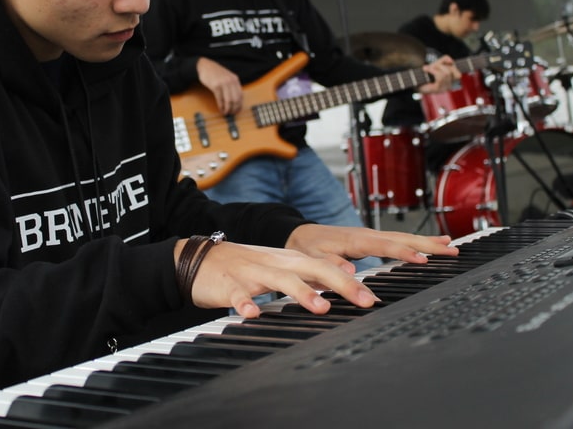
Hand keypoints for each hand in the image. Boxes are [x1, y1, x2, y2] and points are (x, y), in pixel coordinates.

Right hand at [178, 240, 376, 318]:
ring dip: (302, 292)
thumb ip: (308, 277)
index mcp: (290, 261)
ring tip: (320, 307)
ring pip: (280, 280)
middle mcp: (277, 264)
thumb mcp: (280, 269)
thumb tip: (341, 284)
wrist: (199, 260)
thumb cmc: (244, 268)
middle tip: (364, 300)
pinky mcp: (229, 285)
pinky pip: (238, 295)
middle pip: (314, 270)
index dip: (352, 282)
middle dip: (341, 284)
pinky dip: (245, 303)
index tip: (373, 299)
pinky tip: (252, 314)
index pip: (327, 268)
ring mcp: (253, 273)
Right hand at [196, 57, 242, 114]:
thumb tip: (235, 101)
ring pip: (229, 100)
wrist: (205, 66)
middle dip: (234, 108)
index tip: (237, 111)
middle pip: (236, 99)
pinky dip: (221, 106)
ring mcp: (223, 83)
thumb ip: (232, 86)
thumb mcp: (227, 77)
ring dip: (228, 109)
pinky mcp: (215, 86)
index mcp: (235, 79)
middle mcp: (231, 81)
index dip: (240, 105)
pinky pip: (220, 99)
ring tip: (226, 113)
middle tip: (232, 113)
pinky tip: (221, 109)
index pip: (241, 95)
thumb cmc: (216, 73)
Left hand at [284, 224, 458, 263]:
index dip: (405, 252)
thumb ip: (331, 265)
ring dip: (427, 241)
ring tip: (451, 246)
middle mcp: (367, 234)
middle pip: (402, 238)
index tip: (423, 259)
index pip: (385, 245)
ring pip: (404, 237)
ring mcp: (371, 235)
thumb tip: (351, 271)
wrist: (300, 234)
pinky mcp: (372, 238)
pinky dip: (417, 241)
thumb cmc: (307, 248)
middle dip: (427, 244)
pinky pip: (399, 239)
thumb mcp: (314, 259)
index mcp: (355, 240)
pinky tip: (430, 244)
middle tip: (452, 250)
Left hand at [417, 55, 458, 93]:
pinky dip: (433, 70)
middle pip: (450, 71)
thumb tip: (451, 61)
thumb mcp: (438, 63)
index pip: (458, 74)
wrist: (415, 81)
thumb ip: (445, 59)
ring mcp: (443, 89)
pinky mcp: (437, 89)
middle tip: (432, 65)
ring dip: (435, 68)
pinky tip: (426, 69)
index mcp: (451, 81)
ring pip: (446, 74)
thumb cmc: (427, 72)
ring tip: (427, 67)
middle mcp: (449, 87)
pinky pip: (440, 77)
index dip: (452, 67)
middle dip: (441, 66)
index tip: (440, 64)